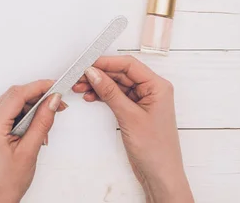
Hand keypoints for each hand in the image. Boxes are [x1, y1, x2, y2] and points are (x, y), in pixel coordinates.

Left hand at [0, 80, 66, 202]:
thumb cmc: (7, 182)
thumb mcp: (30, 151)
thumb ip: (42, 122)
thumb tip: (53, 101)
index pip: (17, 95)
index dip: (38, 87)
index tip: (55, 86)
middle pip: (13, 96)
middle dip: (37, 98)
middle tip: (57, 104)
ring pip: (11, 103)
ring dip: (30, 108)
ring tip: (45, 124)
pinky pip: (7, 112)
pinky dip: (22, 115)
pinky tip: (34, 127)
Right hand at [72, 56, 193, 202]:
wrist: (160, 175)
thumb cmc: (156, 149)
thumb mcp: (129, 116)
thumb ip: (110, 92)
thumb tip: (94, 73)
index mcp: (158, 86)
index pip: (128, 65)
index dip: (106, 63)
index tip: (87, 64)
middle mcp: (151, 90)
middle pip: (121, 73)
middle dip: (99, 74)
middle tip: (79, 77)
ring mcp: (143, 100)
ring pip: (117, 84)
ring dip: (98, 85)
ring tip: (80, 87)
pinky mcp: (135, 110)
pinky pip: (116, 95)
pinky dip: (103, 95)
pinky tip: (90, 96)